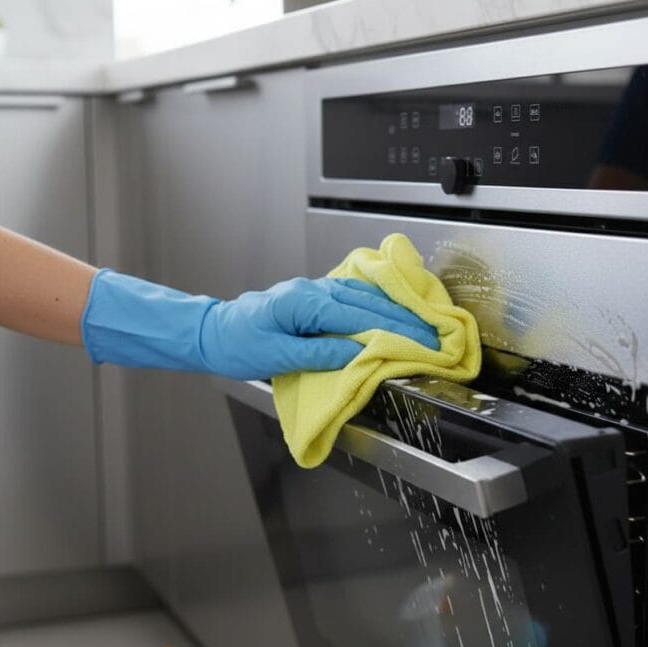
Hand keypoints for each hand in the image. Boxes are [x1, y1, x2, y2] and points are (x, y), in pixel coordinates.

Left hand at [199, 277, 438, 378]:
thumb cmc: (238, 346)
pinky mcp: (312, 296)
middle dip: (403, 317)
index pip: (359, 317)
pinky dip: (375, 302)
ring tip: (421, 321)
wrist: (213, 332)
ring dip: (393, 308)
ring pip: (362, 294)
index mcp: (303, 303)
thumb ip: (319, 353)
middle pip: (367, 302)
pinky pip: (351, 295)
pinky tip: (389, 307)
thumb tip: (357, 353)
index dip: (393, 330)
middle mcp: (311, 290)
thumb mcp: (277, 356)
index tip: (421, 341)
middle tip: (433, 333)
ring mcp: (312, 290)